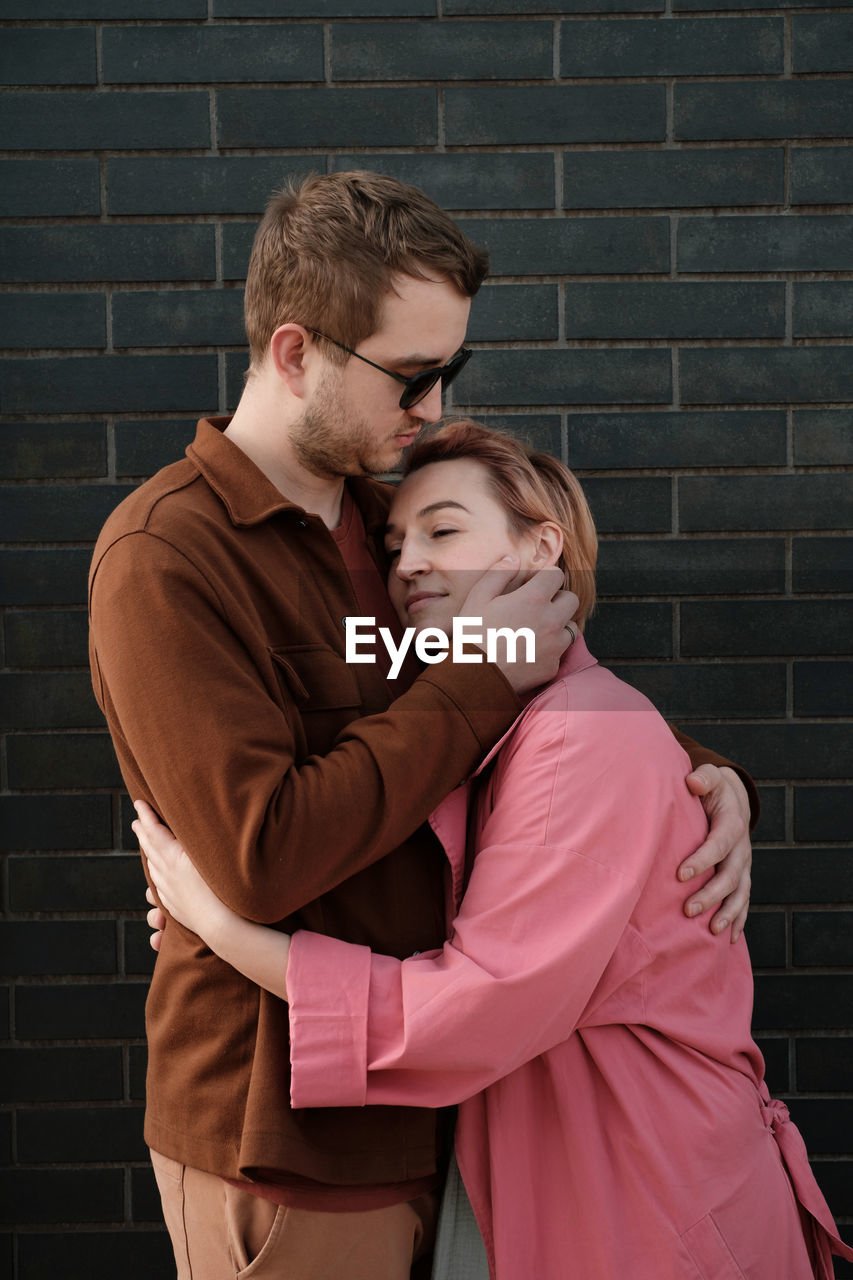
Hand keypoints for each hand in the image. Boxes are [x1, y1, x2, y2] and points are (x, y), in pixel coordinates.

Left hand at [132, 800, 228, 949]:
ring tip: (146, 845)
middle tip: (136, 820)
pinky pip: (159, 890)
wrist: (224, 928)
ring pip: (154, 870)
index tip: (138, 802)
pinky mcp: (176, 909)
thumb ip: (199, 838)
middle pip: (150, 850)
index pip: (155, 832)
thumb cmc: (225, 888)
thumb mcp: (213, 856)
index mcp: (174, 858)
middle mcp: (167, 875)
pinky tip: (157, 880)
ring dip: (149, 854)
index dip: (147, 817)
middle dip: (143, 833)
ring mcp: (169, 893)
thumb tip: (188, 824)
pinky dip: (156, 877)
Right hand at [461, 559, 579, 693]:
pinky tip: (530, 651)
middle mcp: (551, 621)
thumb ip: (498, 573)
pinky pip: (559, 653)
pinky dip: (550, 650)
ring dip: (558, 624)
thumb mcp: (478, 597)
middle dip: (557, 598)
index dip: (544, 577)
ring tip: (537, 629)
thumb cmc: (472, 635)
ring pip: (571, 627)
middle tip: (538, 606)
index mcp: (534, 599)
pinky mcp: (552, 667)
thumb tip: (513, 558)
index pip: (556, 575)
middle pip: (571, 599)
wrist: (474, 677)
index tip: (531, 584)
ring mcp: (554, 646)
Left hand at [678, 766, 751, 941]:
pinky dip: (738, 921)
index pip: (718, 845)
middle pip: (730, 876)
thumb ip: (703, 777)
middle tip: (688, 910)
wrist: (732, 800)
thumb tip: (692, 782)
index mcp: (732, 824)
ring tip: (711, 931)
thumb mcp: (709, 777)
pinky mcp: (742, 877)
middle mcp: (742, 849)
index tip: (680, 875)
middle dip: (710, 895)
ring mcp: (744, 866)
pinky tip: (727, 940)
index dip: (701, 860)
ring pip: (740, 894)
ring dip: (727, 914)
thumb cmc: (712, 789)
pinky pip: (743, 902)